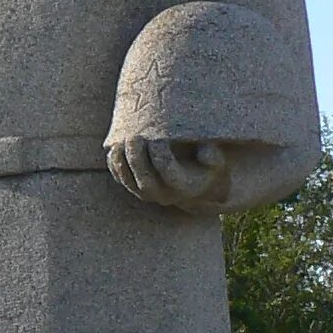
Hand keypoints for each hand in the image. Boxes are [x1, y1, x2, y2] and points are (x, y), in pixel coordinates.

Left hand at [109, 135, 232, 211]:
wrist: (194, 179)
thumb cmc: (205, 164)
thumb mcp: (217, 160)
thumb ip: (213, 156)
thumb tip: (205, 154)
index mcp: (184, 188)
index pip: (168, 173)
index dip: (160, 156)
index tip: (158, 139)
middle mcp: (163, 195)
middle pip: (145, 181)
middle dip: (137, 159)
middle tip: (134, 138)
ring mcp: (146, 193)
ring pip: (128, 181)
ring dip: (121, 161)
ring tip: (120, 142)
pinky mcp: (133, 186)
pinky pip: (120, 177)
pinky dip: (115, 163)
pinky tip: (115, 146)